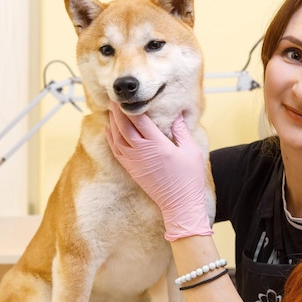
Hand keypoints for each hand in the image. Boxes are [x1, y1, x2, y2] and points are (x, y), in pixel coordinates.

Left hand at [105, 103, 211, 240]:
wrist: (180, 205)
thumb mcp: (192, 151)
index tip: (128, 97)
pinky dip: (111, 138)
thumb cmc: (189, 178)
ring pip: (117, 138)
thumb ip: (182, 131)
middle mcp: (142, 152)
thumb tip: (177, 115)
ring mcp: (135, 162)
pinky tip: (110, 130)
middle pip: (124, 127)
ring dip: (112, 123)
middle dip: (117, 112)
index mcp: (158, 145)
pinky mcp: (132, 170)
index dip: (132, 107)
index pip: (140, 120)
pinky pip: (116, 151)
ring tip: (111, 111)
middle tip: (114, 99)